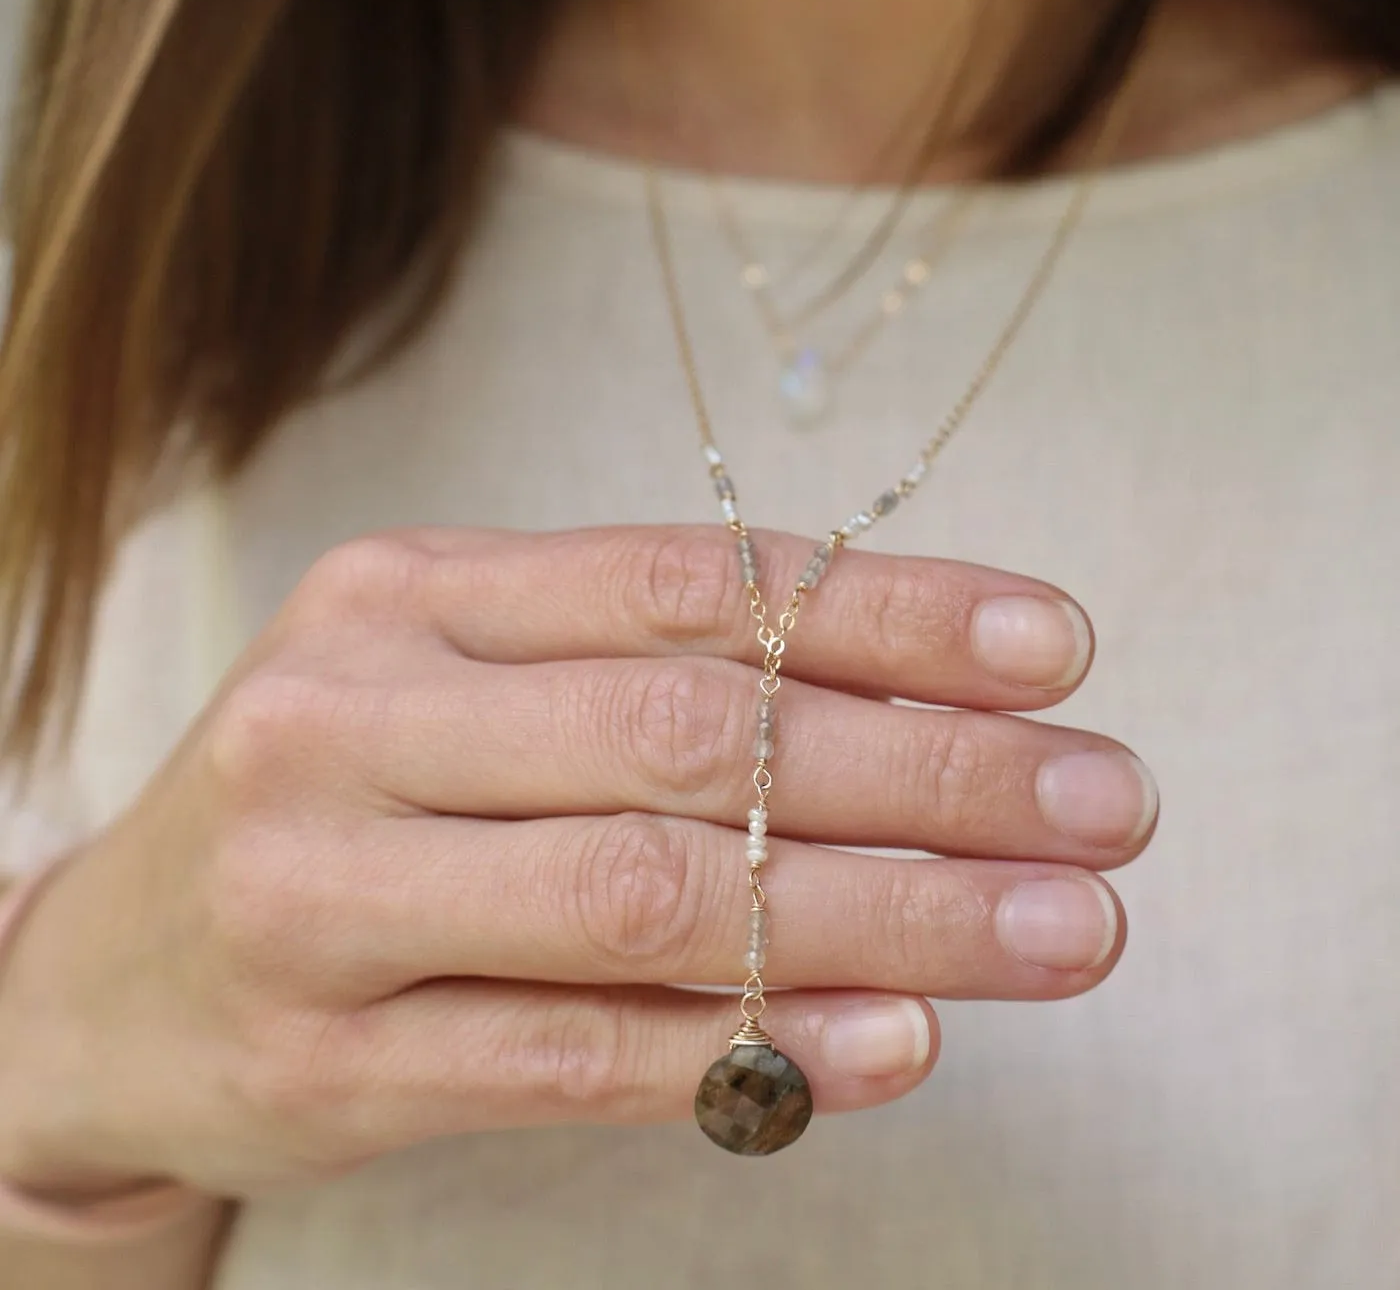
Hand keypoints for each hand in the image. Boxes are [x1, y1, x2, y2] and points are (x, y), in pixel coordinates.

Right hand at [0, 524, 1153, 1196]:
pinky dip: (753, 1045)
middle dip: (926, 769)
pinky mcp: (327, 1064)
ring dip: (888, 912)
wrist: (103, 979)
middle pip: (688, 734)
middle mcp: (354, 720)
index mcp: (405, 596)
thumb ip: (638, 677)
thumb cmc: (336, 800)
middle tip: (1106, 799)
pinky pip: (573, 1054)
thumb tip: (903, 700)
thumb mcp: (456, 689)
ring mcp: (326, 896)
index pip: (684, 580)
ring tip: (1064, 927)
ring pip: (650, 894)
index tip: (1054, 646)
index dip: (883, 610)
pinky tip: (902, 1039)